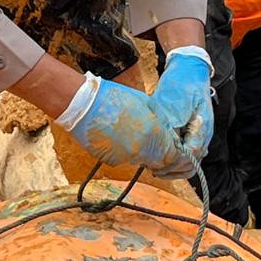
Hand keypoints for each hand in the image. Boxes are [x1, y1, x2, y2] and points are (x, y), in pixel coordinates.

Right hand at [62, 74, 195, 178]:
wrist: (83, 104)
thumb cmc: (115, 98)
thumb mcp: (148, 104)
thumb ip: (162, 123)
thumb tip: (168, 135)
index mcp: (154, 135)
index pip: (175, 156)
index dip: (177, 154)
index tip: (175, 148)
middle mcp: (141, 151)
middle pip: (159, 162)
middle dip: (161, 154)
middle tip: (155, 141)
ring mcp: (124, 158)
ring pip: (141, 160)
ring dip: (143, 151)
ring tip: (132, 132)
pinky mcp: (110, 160)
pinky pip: (124, 159)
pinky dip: (125, 151)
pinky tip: (117, 135)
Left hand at [152, 46, 213, 159]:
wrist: (189, 69)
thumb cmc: (182, 82)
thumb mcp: (174, 102)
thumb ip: (171, 124)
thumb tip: (165, 144)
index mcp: (202, 128)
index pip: (190, 157)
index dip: (172, 164)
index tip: (155, 164)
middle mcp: (203, 135)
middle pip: (191, 164)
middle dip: (171, 169)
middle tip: (151, 168)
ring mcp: (198, 135)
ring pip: (189, 162)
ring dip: (172, 166)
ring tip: (153, 165)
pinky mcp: (192, 132)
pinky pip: (185, 152)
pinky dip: (173, 158)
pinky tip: (158, 156)